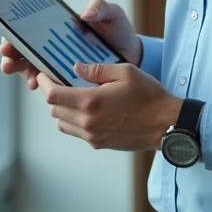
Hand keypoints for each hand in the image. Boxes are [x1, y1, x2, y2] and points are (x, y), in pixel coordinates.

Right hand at [0, 0, 142, 89]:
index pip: (27, 29)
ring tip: (29, 80)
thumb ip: (100, 7)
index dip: (13, 36)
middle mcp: (50, 46)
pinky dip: (40, 86)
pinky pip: (48, 85)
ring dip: (23, 73)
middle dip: (11, 57)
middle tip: (9, 62)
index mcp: (55, 27)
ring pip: (30, 68)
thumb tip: (85, 14)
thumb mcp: (111, 14)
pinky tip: (40, 88)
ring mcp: (56, 64)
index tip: (9, 43)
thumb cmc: (117, 31)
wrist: (132, 56)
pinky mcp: (65, 80)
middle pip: (21, 51)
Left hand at [37, 63, 181, 151]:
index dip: (43, 83)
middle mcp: (88, 122)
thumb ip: (97, 70)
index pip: (53, 95)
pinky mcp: (100, 144)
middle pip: (54, 110)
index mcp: (91, 102)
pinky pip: (76, 132)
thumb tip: (76, 68)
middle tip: (59, 82)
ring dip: (61, 109)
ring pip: (62, 123)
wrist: (167, 125)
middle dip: (52, 95)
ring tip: (72, 96)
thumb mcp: (125, 72)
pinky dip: (74, 120)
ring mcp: (93, 136)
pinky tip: (87, 109)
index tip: (43, 75)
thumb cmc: (149, 97)